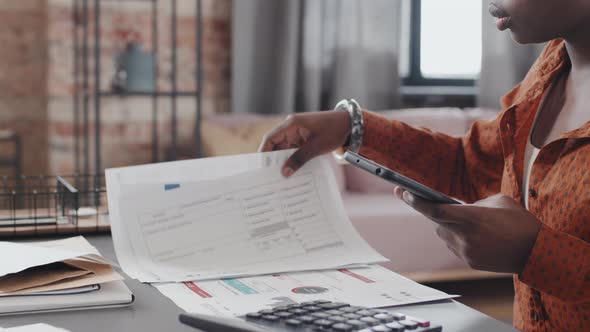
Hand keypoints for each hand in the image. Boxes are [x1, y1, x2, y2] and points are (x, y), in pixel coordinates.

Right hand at [258, 111, 350, 176]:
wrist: (350, 124)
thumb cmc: (334, 131)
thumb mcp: (317, 147)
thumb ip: (299, 159)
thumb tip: (284, 173)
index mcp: (291, 124)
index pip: (270, 138)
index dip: (263, 152)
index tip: (260, 167)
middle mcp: (291, 127)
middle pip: (276, 145)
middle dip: (273, 160)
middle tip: (269, 177)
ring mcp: (297, 133)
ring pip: (284, 149)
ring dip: (284, 162)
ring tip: (280, 178)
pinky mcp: (303, 139)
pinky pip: (293, 150)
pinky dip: (292, 160)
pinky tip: (292, 172)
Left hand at [394, 187, 541, 273]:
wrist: (536, 252)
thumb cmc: (519, 221)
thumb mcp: (497, 201)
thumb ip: (473, 204)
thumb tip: (458, 209)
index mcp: (470, 217)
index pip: (434, 209)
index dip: (415, 201)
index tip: (401, 191)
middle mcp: (464, 236)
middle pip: (436, 222)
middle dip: (432, 212)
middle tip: (421, 199)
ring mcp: (466, 251)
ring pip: (444, 235)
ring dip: (447, 226)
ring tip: (464, 220)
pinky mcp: (469, 262)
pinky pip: (455, 246)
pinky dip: (458, 238)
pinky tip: (473, 234)